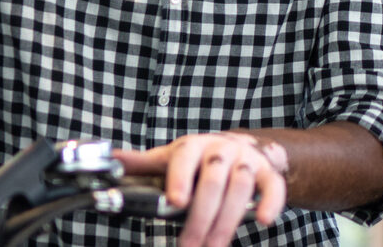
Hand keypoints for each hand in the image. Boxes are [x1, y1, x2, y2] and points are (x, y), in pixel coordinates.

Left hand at [117, 132, 289, 246]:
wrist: (240, 147)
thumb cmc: (199, 158)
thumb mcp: (169, 158)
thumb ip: (140, 163)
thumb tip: (108, 160)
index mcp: (194, 146)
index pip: (186, 160)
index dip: (181, 180)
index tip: (176, 202)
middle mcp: (222, 149)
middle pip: (214, 181)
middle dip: (202, 218)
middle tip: (191, 246)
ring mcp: (247, 160)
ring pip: (240, 187)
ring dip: (228, 221)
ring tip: (215, 246)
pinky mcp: (268, 173)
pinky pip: (274, 186)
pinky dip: (271, 202)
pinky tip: (263, 221)